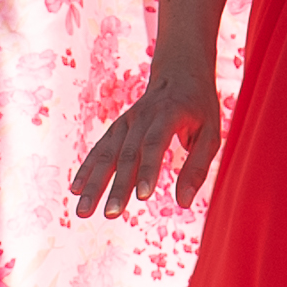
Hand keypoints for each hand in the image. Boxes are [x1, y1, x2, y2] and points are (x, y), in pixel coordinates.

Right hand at [70, 64, 221, 217]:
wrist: (179, 72)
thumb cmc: (199, 108)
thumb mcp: (211, 133)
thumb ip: (198, 167)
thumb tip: (184, 203)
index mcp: (170, 113)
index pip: (155, 143)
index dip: (149, 169)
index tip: (143, 197)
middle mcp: (143, 116)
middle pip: (128, 154)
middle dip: (118, 186)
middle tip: (111, 214)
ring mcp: (126, 121)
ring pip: (108, 154)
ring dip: (94, 183)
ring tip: (83, 211)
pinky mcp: (117, 128)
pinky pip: (99, 149)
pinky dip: (86, 169)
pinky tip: (75, 190)